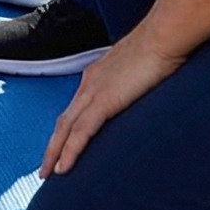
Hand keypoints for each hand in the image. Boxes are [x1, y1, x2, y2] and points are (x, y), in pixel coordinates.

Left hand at [41, 29, 186, 177]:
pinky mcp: (104, 101)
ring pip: (66, 128)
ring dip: (54, 152)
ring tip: (47, 174)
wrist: (164, 36)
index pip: (76, 108)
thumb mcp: (144, 69)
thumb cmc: (161, 48)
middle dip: (53, 145)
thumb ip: (138, 83)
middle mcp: (90, 83)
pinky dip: (70, 151)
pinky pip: (81, 131)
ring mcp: (94, 92)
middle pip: (64, 120)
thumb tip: (145, 92)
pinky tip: (62, 168)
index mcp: (98, 75)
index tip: (62, 145)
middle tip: (45, 167)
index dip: (67, 129)